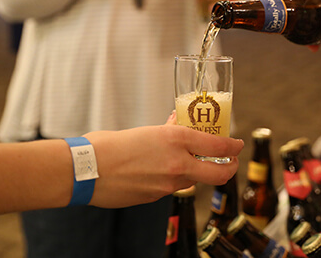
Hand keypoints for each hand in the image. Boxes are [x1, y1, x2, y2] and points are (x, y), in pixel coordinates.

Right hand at [84, 112, 242, 207]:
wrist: (84, 170)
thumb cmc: (110, 146)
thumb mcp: (147, 130)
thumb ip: (168, 129)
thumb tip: (178, 123)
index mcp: (176, 139)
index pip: (220, 146)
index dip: (234, 146)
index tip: (236, 144)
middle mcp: (178, 163)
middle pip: (220, 173)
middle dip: (230, 168)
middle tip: (229, 161)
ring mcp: (168, 184)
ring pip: (194, 180)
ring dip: (197, 171)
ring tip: (188, 160)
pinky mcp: (156, 197)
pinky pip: (173, 187)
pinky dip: (174, 179)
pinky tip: (158, 171)